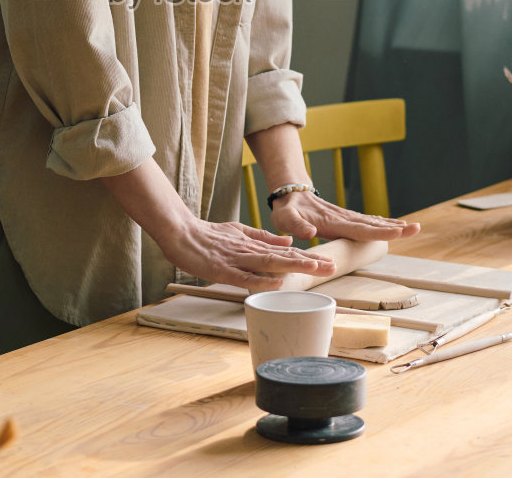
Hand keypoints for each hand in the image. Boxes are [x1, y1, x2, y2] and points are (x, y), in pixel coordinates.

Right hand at [156, 218, 336, 289]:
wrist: (180, 233)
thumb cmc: (209, 235)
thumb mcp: (240, 231)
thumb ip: (264, 237)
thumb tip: (289, 240)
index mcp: (254, 244)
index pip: (286, 251)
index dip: (308, 256)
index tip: (329, 261)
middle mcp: (250, 251)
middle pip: (284, 257)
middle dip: (308, 262)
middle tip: (331, 267)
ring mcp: (237, 260)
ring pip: (269, 262)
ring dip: (292, 265)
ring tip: (313, 267)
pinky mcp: (222, 269)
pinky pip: (244, 276)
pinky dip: (261, 278)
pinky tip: (277, 280)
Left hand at [269, 190, 421, 243]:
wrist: (290, 194)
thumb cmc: (287, 209)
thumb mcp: (285, 218)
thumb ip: (296, 226)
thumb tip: (309, 234)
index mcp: (333, 222)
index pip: (360, 228)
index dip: (379, 231)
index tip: (397, 231)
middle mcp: (344, 218)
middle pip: (373, 225)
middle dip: (395, 227)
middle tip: (416, 228)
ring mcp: (346, 217)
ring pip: (373, 222)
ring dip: (393, 225)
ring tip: (413, 228)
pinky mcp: (346, 218)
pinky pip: (368, 222)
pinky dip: (383, 224)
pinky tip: (395, 226)